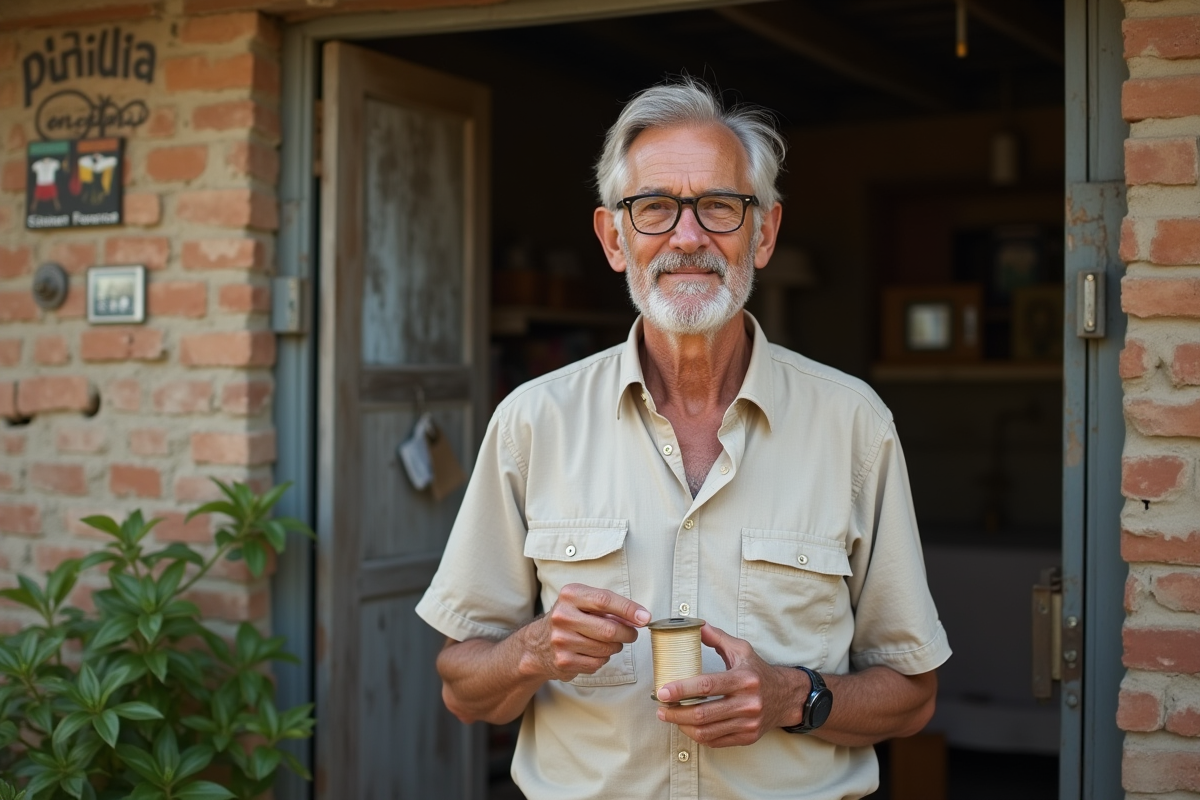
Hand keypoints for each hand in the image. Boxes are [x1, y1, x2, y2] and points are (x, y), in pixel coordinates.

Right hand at [523, 583, 650, 682]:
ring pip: (606, 648)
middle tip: (632, 634)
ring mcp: (561, 640)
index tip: (645, 618)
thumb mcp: (583, 602)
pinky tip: (594, 652)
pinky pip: (598, 663)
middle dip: (628, 634)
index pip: (604, 600)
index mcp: (569, 595)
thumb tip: (640, 618)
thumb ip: (610, 607)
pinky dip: (603, 659)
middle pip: (609, 629)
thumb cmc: (570, 619)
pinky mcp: (564, 661)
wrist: (538, 644)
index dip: (629, 609)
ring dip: (615, 647)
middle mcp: (562, 616)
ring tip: (607, 642)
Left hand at [655, 623, 806, 747]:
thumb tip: (696, 626)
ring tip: (669, 716)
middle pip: (704, 713)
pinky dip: (697, 735)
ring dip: (683, 726)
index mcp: (744, 679)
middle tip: (661, 708)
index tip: (663, 691)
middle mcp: (748, 703)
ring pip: (707, 731)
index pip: (708, 686)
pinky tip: (687, 726)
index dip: (682, 689)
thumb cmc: (758, 672)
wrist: (786, 697)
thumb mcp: (741, 649)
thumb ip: (717, 637)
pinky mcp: (747, 737)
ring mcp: (748, 723)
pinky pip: (715, 741)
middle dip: (676, 712)